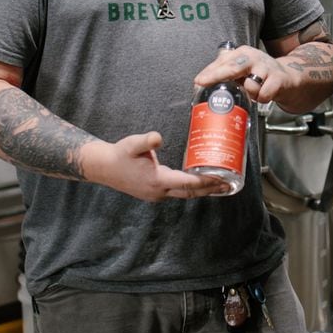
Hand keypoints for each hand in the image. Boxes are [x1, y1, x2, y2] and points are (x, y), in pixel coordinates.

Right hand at [82, 132, 229, 200]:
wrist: (104, 167)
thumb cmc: (119, 154)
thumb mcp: (132, 144)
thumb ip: (146, 140)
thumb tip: (158, 137)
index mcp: (157, 180)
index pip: (187, 184)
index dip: (205, 182)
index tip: (221, 179)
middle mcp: (159, 191)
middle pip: (190, 193)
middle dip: (210, 190)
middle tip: (228, 184)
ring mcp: (156, 194)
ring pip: (184, 195)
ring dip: (201, 191)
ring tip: (218, 184)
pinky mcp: (153, 192)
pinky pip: (176, 193)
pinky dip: (190, 189)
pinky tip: (197, 181)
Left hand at [193, 44, 289, 106]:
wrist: (290, 77)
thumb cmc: (262, 74)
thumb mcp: (244, 69)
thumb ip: (226, 73)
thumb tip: (203, 84)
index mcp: (242, 54)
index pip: (222, 62)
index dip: (209, 72)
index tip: (198, 81)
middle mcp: (253, 57)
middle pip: (232, 67)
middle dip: (216, 76)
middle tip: (203, 83)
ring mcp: (266, 67)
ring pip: (249, 85)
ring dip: (250, 94)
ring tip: (254, 92)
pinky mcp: (278, 79)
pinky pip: (263, 94)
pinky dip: (262, 98)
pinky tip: (264, 95)